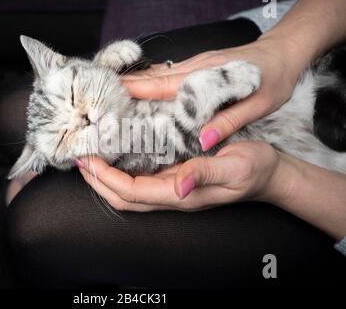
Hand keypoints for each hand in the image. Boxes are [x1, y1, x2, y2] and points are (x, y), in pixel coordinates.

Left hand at [77, 141, 282, 211]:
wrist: (268, 173)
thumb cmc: (255, 170)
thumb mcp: (236, 167)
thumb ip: (206, 174)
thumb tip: (180, 186)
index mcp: (182, 195)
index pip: (133, 193)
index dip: (106, 179)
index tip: (88, 160)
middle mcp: (172, 194)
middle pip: (123, 197)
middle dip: (97, 181)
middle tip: (79, 158)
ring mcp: (173, 187)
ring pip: (129, 190)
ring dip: (105, 176)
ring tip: (89, 155)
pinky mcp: (176, 177)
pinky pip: (142, 177)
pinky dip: (122, 168)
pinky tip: (116, 151)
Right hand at [122, 36, 305, 150]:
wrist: (285, 51)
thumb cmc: (275, 78)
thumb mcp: (259, 104)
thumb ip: (228, 122)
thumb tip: (201, 142)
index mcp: (205, 77)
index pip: (161, 85)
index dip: (133, 92)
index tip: (109, 99)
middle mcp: (193, 68)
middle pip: (151, 78)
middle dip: (124, 90)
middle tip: (101, 104)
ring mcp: (194, 65)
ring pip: (157, 76)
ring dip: (135, 87)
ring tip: (113, 103)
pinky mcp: (197, 66)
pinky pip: (167, 76)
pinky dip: (150, 86)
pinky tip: (143, 96)